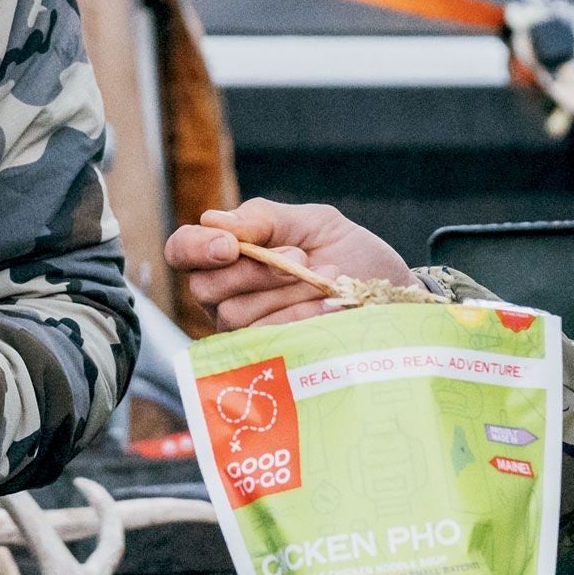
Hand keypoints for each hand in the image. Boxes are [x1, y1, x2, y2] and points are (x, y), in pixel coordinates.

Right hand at [164, 197, 411, 329]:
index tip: (230, 245)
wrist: (392, 294)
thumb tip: (215, 221)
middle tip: (299, 257)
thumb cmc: (349, 254)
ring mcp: (245, 330)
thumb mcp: (313, 222)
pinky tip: (329, 307)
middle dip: (254, 271)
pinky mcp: (271, 357)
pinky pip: (266, 339)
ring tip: (325, 280)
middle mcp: (225, 296)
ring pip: (236, 315)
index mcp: (227, 256)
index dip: (195, 247)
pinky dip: (300, 318)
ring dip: (284, 293)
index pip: (182, 250)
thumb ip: (265, 217)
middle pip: (205, 287)